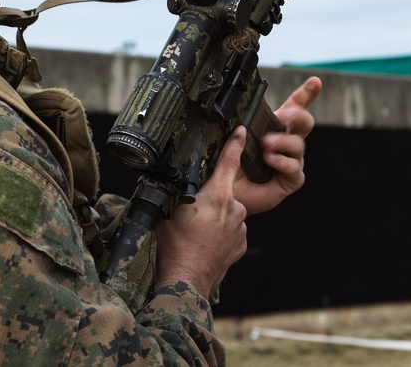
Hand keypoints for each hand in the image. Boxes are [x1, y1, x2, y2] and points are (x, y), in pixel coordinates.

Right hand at [155, 129, 248, 297]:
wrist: (186, 280)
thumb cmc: (174, 246)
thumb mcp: (169, 211)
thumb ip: (177, 194)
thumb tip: (173, 184)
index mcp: (218, 196)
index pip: (229, 162)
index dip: (234, 143)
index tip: (241, 130)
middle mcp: (235, 209)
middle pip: (223, 194)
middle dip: (210, 200)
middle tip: (192, 215)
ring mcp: (241, 228)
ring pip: (227, 214)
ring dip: (215, 219)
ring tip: (196, 233)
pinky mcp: (241, 245)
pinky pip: (231, 232)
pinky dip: (220, 234)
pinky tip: (205, 243)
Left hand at [233, 76, 320, 214]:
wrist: (228, 191)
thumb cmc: (232, 165)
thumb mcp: (236, 139)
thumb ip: (241, 126)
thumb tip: (242, 115)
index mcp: (276, 128)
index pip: (294, 108)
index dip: (306, 94)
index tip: (315, 82)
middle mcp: (287, 143)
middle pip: (304, 122)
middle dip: (297, 115)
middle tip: (282, 117)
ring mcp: (292, 161)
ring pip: (298, 145)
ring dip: (282, 142)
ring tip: (265, 145)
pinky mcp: (291, 179)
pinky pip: (294, 167)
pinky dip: (282, 161)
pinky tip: (270, 159)